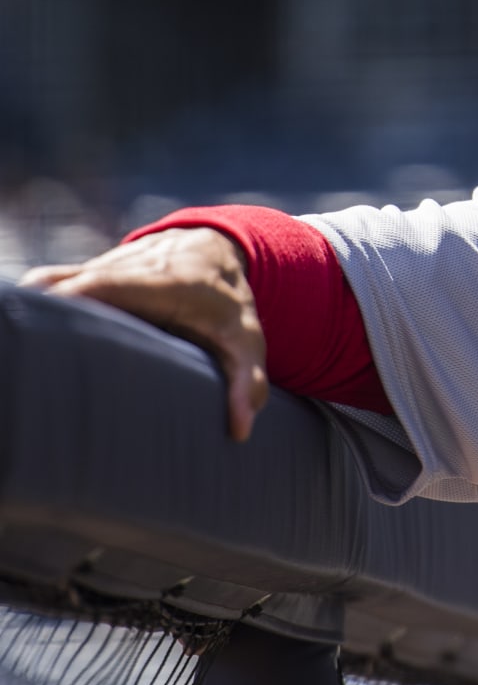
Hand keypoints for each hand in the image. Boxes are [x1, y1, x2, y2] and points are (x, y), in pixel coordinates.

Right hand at [21, 227, 269, 441]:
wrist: (216, 253)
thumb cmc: (228, 306)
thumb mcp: (247, 342)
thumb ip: (246, 381)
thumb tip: (240, 431)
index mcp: (158, 282)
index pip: (103, 285)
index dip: (70, 301)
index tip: (45, 330)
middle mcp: (120, 268)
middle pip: (58, 286)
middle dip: (35, 316)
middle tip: (21, 363)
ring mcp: (96, 269)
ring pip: (44, 286)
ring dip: (29, 315)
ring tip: (21, 362)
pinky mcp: (82, 275)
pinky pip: (45, 289)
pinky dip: (33, 311)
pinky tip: (25, 348)